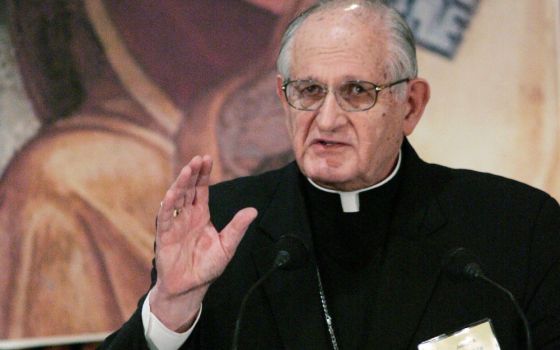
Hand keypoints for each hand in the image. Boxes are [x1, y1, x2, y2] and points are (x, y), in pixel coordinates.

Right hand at [151, 155, 257, 330]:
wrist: (190, 287)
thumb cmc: (207, 266)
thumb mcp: (227, 246)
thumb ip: (237, 228)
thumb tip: (253, 210)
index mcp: (201, 215)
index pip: (201, 189)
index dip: (203, 174)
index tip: (207, 158)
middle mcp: (186, 216)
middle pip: (188, 189)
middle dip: (192, 174)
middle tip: (198, 158)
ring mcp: (175, 224)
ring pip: (176, 199)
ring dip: (180, 184)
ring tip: (187, 170)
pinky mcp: (165, 236)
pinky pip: (165, 218)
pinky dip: (167, 205)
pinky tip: (172, 194)